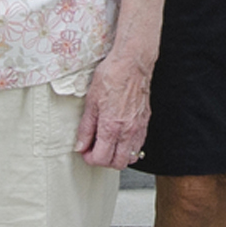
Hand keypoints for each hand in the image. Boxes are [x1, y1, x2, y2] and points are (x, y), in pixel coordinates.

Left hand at [76, 46, 151, 172]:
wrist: (132, 63)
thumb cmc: (112, 76)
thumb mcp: (91, 101)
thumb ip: (86, 127)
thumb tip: (81, 145)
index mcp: (112, 127)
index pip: (101, 158)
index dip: (90, 158)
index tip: (85, 151)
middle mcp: (128, 131)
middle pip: (118, 163)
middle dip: (104, 161)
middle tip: (95, 150)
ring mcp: (139, 128)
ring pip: (132, 157)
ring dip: (118, 156)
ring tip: (108, 144)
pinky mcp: (145, 122)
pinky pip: (139, 144)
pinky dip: (129, 147)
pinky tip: (120, 136)